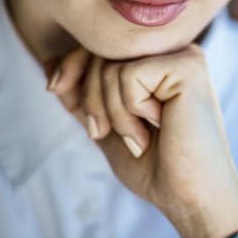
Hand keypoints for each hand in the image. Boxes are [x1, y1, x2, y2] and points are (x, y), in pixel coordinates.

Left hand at [45, 43, 237, 237]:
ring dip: (114, 113)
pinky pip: (128, 76)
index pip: (101, 42)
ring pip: (111, 66)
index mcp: (158, 56)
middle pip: (101, 51)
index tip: (63, 96)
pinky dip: (130, 111)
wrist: (189, 194)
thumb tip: (48, 63)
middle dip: (90, 99)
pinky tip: (158, 126)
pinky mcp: (187, 66)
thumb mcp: (106, 123)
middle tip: (107, 133)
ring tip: (141, 135)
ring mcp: (183, 53)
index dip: (72, 68)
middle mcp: (173, 47)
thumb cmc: (154, 164)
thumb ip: (82, 93)